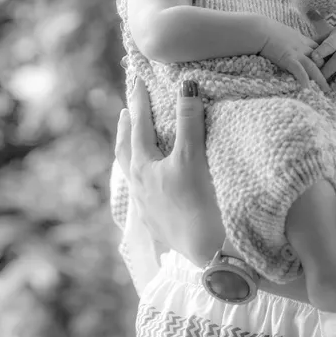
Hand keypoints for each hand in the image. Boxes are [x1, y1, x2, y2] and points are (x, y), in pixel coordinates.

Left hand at [115, 78, 224, 267]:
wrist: (209, 254)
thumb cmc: (200, 201)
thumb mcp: (193, 155)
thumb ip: (189, 118)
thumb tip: (186, 83)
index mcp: (143, 167)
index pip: (139, 126)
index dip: (140, 101)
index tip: (137, 82)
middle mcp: (139, 188)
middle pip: (125, 151)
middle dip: (127, 129)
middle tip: (127, 111)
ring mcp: (147, 209)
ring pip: (133, 174)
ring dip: (133, 154)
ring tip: (136, 143)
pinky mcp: (160, 225)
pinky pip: (144, 194)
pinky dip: (145, 178)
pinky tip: (154, 183)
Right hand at [258, 18, 329, 91]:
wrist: (260, 30)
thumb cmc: (269, 31)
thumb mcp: (286, 34)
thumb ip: (292, 41)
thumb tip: (291, 47)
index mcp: (302, 40)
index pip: (320, 49)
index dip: (326, 58)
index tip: (331, 68)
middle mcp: (302, 47)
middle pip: (320, 58)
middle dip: (327, 70)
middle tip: (332, 82)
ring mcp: (296, 53)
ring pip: (313, 66)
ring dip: (320, 79)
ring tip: (326, 90)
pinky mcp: (288, 58)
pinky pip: (299, 70)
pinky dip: (304, 79)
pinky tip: (308, 88)